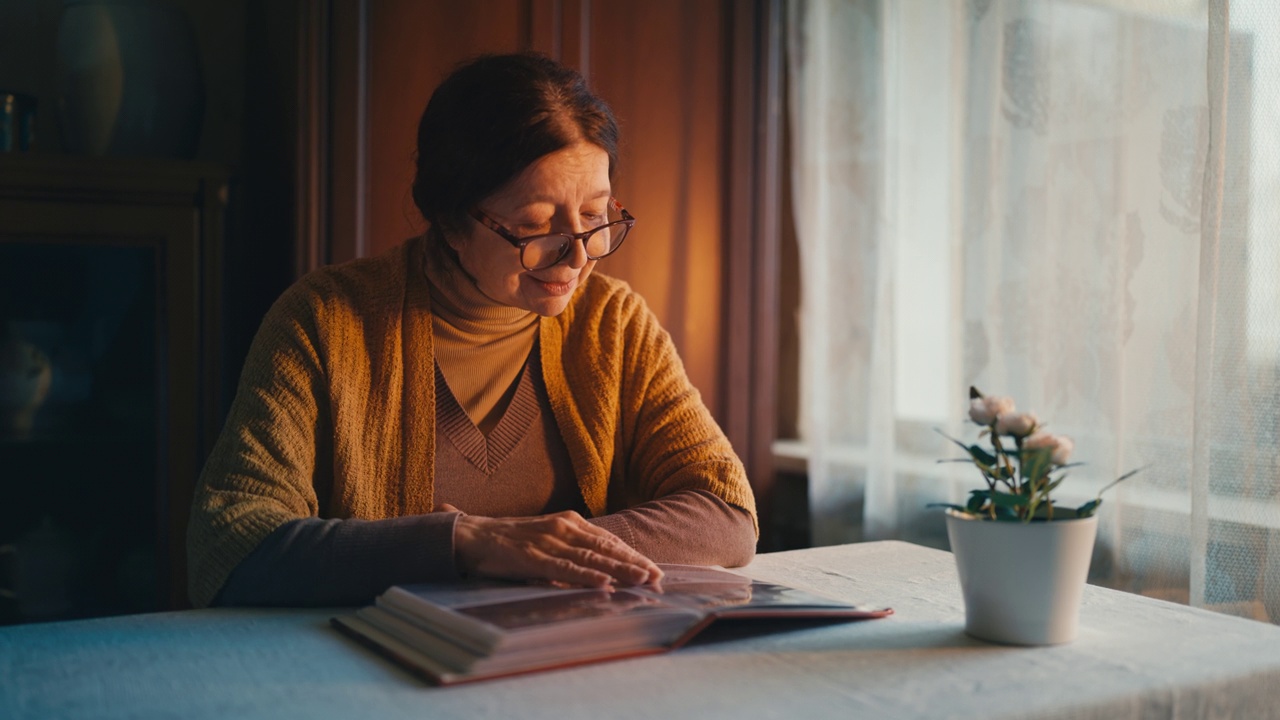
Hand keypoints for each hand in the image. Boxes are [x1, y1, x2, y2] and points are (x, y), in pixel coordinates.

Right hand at [440, 504, 662, 587]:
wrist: (472, 536)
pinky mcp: (534, 558)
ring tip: (642, 579)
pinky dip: (587, 576)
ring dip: (619, 570)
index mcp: (570, 522)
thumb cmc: (512, 541)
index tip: (653, 569)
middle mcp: (564, 528)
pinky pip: (565, 568)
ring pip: (591, 558)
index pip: (608, 541)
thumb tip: (600, 568)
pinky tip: (604, 583)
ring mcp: (549, 542)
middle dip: (634, 564)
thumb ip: (572, 549)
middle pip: (606, 548)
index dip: (632, 555)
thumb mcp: (547, 538)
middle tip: (658, 578)